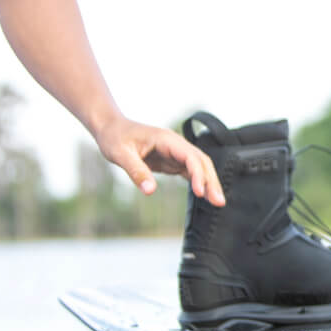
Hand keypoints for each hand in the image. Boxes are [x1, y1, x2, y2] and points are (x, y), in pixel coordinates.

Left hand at [94, 117, 225, 206]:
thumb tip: (150, 191)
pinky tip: (204, 195)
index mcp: (167, 140)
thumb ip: (136, 171)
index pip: (191, 157)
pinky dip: (199, 183)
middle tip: (219, 201)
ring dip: (209, 183)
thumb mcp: (120, 154)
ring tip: (217, 202)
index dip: (198, 174)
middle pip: (202, 162)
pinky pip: (190, 172)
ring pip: (199, 167)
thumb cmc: (114, 137)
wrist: (111, 128)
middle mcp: (176, 145)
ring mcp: (175, 153)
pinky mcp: (171, 161)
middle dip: (212, 181)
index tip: (200, 192)